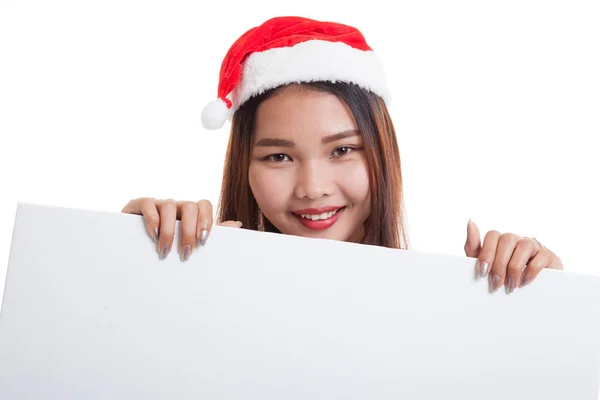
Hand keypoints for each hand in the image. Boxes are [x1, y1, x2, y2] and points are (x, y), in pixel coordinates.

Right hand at [121, 198, 241, 260]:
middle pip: (190, 206)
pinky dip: (152, 219)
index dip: (206, 221)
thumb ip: (211, 233)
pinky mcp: (138, 205)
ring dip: (169, 230)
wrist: (134, 246)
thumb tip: (236, 225)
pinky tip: (153, 235)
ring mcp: (158, 203)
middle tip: (185, 253)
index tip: (203, 241)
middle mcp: (176, 205)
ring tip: (165, 251)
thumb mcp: (189, 241)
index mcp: (190, 212)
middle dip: (189, 231)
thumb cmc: (167, 245)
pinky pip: (148, 203)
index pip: (204, 205)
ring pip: (170, 205)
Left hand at [464, 219, 562, 293]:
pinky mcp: (549, 256)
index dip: (486, 253)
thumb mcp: (485, 265)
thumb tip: (470, 221)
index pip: (492, 235)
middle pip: (507, 240)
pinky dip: (531, 270)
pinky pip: (541, 256)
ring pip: (524, 245)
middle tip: (496, 284)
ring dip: (514, 268)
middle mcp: (517, 240)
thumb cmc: (503, 277)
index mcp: (500, 241)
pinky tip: (524, 282)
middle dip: (499, 264)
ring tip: (510, 286)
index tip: (482, 272)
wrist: (530, 295)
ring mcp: (534, 246)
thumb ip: (474, 246)